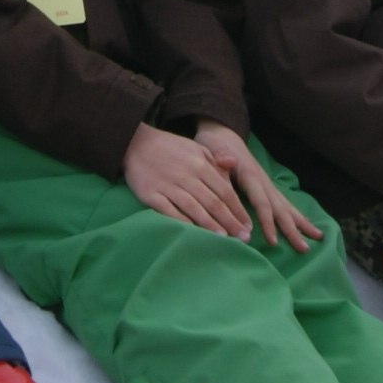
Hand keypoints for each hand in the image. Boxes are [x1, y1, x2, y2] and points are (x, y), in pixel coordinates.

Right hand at [123, 121, 253, 237]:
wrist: (135, 143)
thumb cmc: (169, 148)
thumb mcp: (195, 147)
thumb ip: (214, 160)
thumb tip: (233, 165)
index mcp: (200, 164)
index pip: (224, 191)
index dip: (238, 210)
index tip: (248, 226)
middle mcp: (187, 176)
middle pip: (213, 203)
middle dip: (230, 222)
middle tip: (243, 239)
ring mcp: (168, 186)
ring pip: (194, 209)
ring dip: (211, 225)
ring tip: (224, 239)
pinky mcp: (151, 194)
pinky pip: (170, 211)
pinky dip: (183, 222)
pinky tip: (194, 233)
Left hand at [193, 122, 320, 249]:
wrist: (222, 133)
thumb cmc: (215, 145)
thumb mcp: (212, 149)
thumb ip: (220, 159)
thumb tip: (228, 161)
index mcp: (250, 175)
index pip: (262, 203)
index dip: (267, 222)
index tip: (273, 242)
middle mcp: (263, 181)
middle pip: (280, 208)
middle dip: (293, 229)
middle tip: (304, 249)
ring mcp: (267, 184)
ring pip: (286, 206)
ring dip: (301, 223)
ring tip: (317, 237)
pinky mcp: (266, 187)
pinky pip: (283, 204)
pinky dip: (295, 216)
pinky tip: (305, 226)